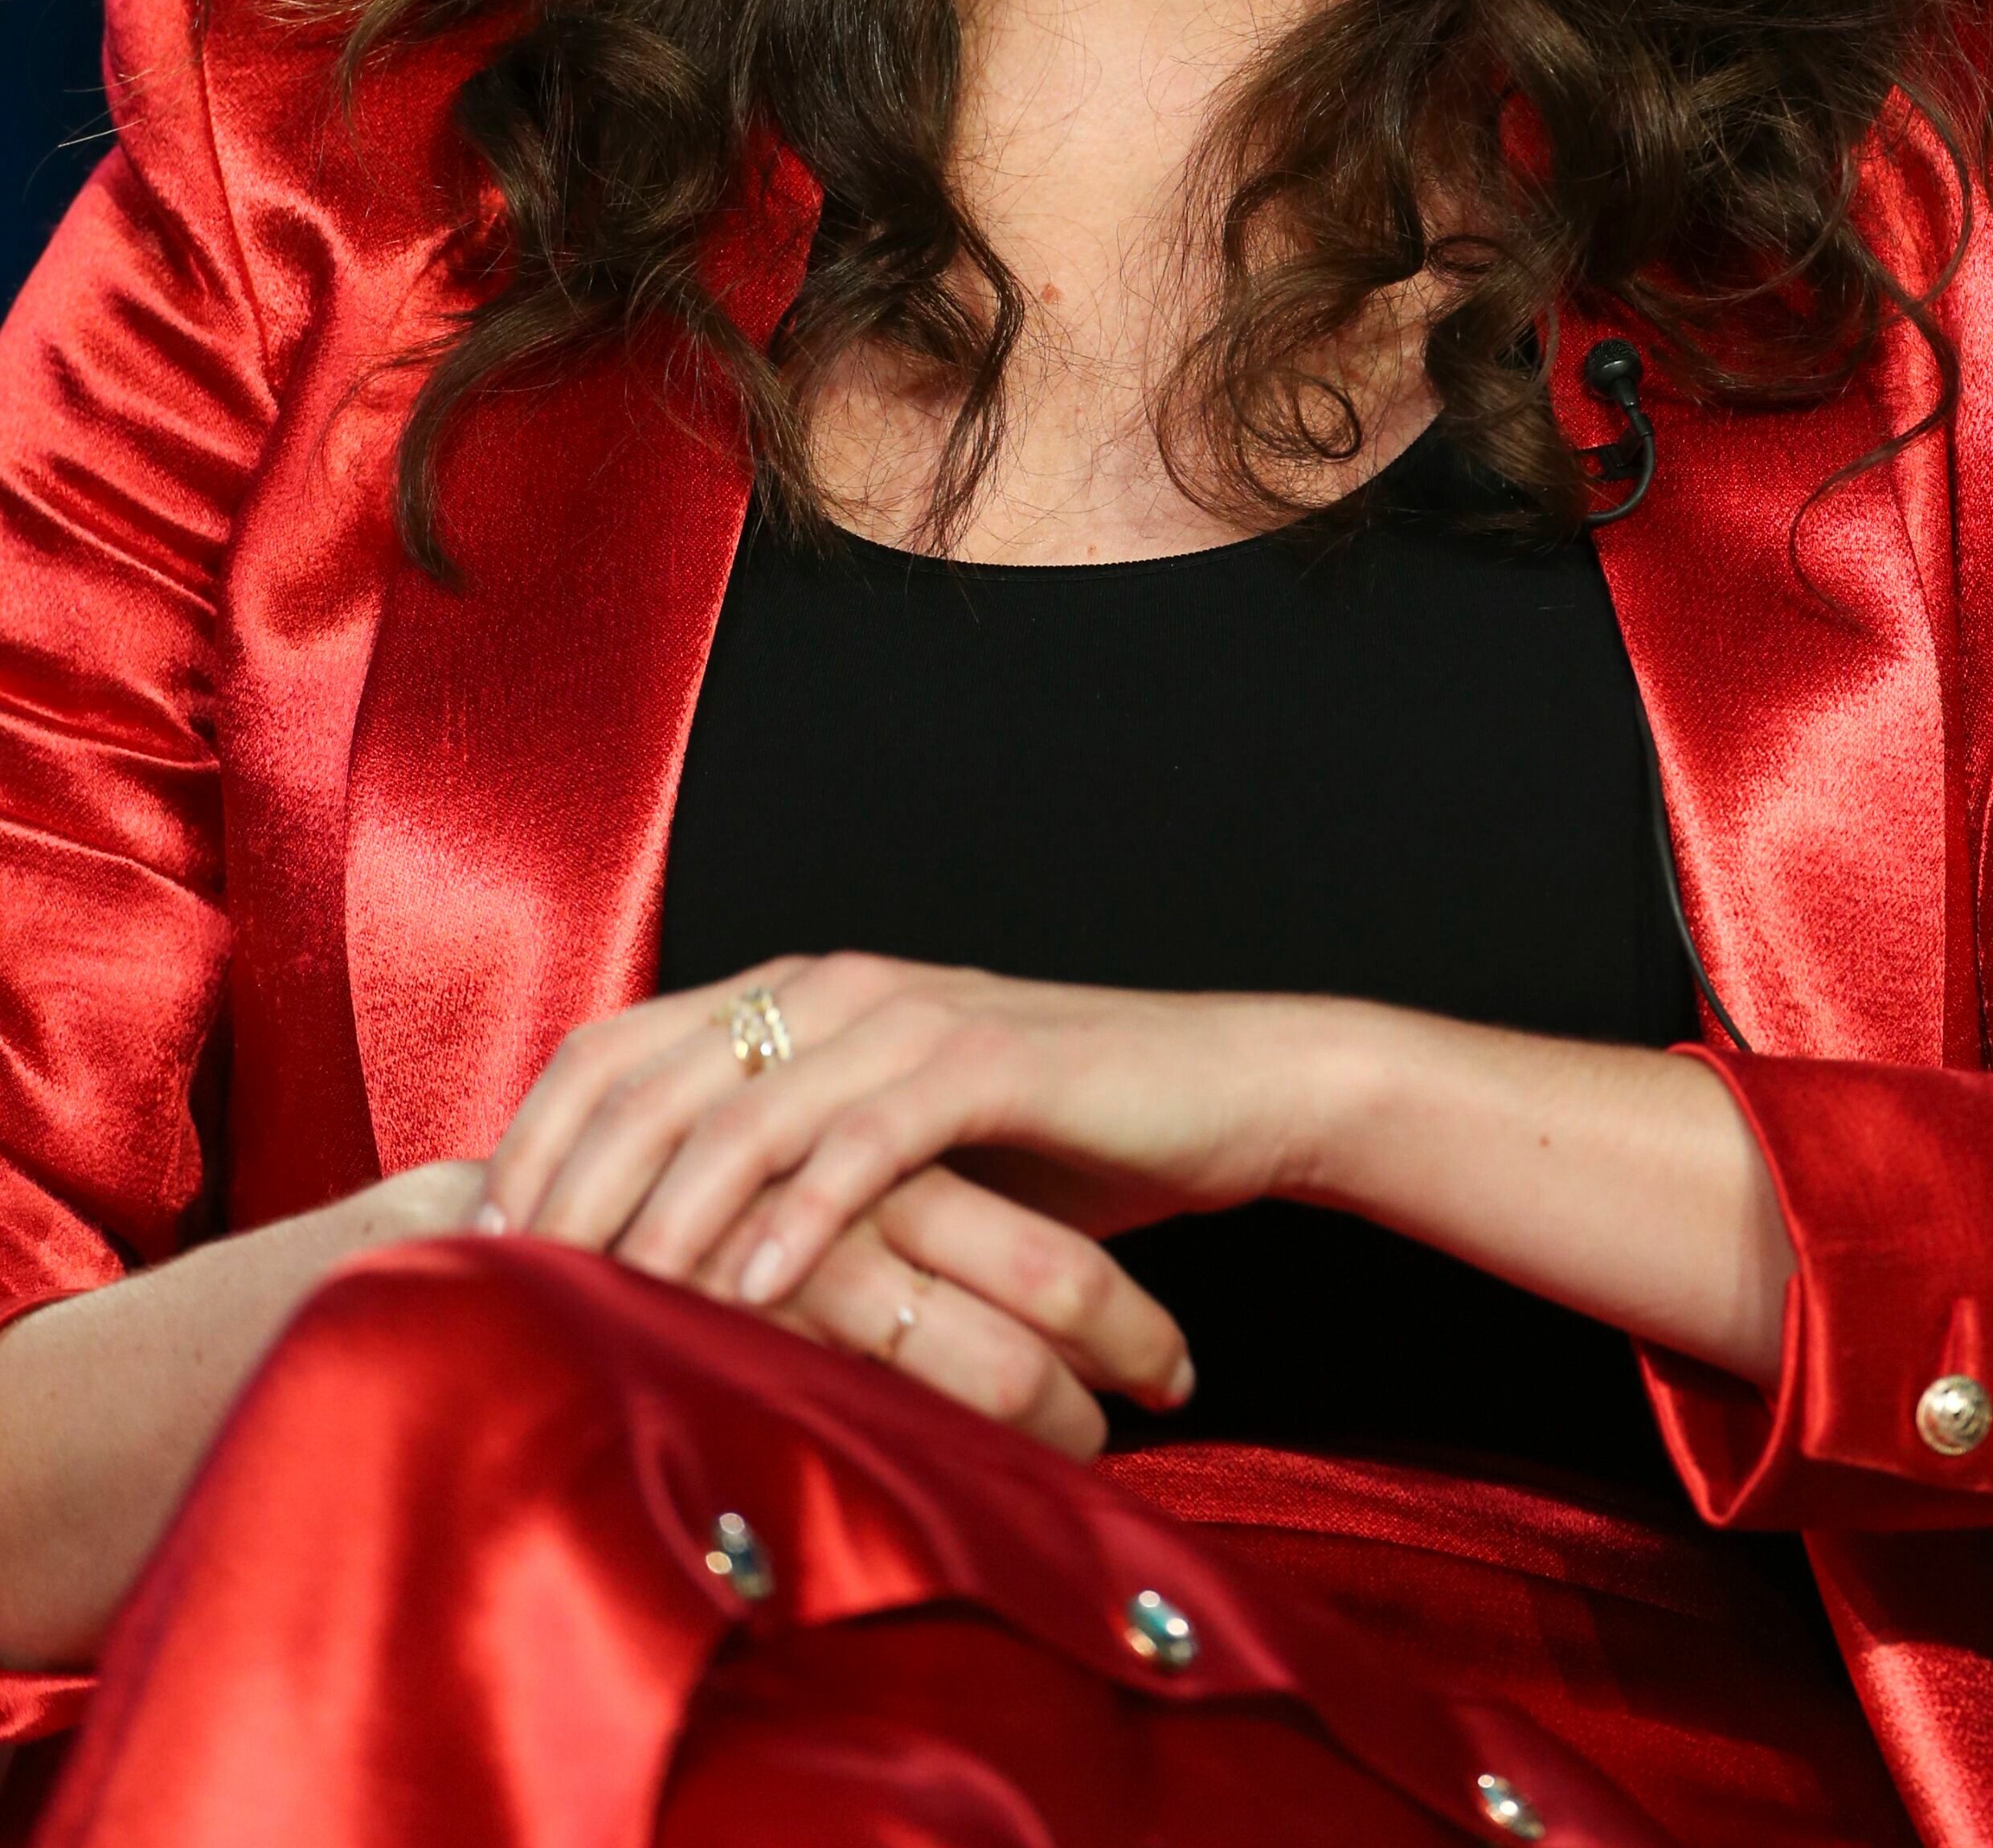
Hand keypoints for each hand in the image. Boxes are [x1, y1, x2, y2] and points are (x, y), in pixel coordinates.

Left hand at [483, 952, 1325, 1316]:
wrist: (1222, 1093)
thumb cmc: (1053, 1146)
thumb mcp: (888, 1159)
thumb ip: (779, 1177)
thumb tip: (640, 1271)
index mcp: (792, 996)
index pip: (610, 1050)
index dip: (531, 1142)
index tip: (475, 1247)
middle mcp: (833, 988)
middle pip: (649, 1076)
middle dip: (567, 1186)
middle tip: (508, 1288)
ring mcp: (909, 1018)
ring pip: (740, 1107)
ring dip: (662, 1211)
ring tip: (604, 1299)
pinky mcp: (988, 1064)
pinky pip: (864, 1140)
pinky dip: (795, 1215)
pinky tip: (747, 1287)